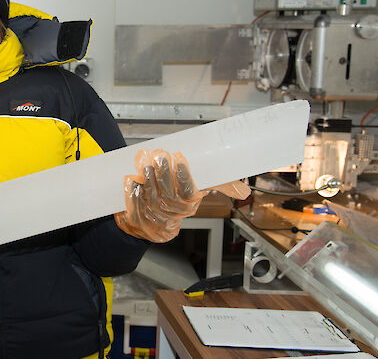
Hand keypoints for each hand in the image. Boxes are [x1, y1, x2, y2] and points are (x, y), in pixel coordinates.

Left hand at [115, 149, 249, 241]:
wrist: (154, 225)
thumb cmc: (178, 201)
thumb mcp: (199, 191)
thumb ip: (222, 186)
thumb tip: (246, 191)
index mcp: (189, 204)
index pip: (188, 190)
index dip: (183, 173)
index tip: (179, 155)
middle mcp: (171, 210)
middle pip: (167, 190)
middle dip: (163, 170)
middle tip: (160, 153)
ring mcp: (153, 213)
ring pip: (151, 193)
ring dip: (147, 175)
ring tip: (146, 159)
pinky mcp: (136, 213)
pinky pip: (134, 201)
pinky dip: (132, 189)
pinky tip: (132, 177)